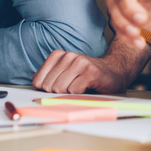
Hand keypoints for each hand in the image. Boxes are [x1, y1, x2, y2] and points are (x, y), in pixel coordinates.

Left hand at [32, 36, 150, 93]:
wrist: (114, 72)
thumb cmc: (88, 76)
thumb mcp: (64, 74)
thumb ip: (49, 78)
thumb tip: (36, 88)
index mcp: (58, 55)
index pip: (38, 81)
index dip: (47, 90)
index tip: (59, 88)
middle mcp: (68, 56)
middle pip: (49, 86)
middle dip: (58, 93)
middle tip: (71, 88)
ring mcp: (79, 63)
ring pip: (60, 88)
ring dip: (70, 94)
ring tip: (80, 87)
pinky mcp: (90, 72)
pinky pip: (74, 90)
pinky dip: (79, 94)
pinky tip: (87, 87)